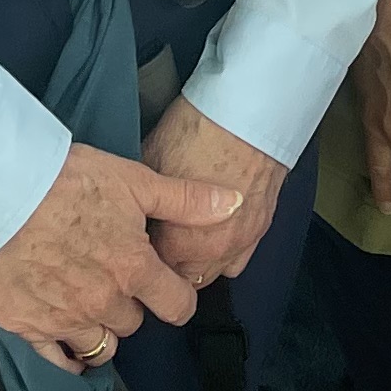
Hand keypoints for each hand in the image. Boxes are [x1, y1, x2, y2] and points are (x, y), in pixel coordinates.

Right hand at [0, 142, 240, 371]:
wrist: (3, 188)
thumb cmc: (69, 179)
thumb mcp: (135, 180)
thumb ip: (186, 200)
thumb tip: (232, 202)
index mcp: (134, 269)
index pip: (176, 306)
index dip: (178, 297)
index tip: (168, 287)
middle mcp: (103, 302)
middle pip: (134, 323)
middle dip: (132, 303)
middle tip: (116, 277)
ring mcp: (64, 319)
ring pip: (100, 346)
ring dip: (102, 329)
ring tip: (92, 303)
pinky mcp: (28, 326)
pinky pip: (58, 360)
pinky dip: (67, 355)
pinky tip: (67, 340)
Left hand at [142, 95, 288, 290]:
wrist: (249, 112)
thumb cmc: (199, 131)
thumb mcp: (151, 160)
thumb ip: (143, 197)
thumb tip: (130, 204)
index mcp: (178, 240)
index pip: (151, 269)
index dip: (141, 253)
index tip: (137, 238)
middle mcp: (211, 251)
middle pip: (181, 278)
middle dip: (169, 262)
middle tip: (161, 237)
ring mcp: (239, 242)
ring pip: (211, 274)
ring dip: (197, 263)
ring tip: (187, 238)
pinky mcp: (260, 228)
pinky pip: (237, 261)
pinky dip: (224, 253)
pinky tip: (215, 234)